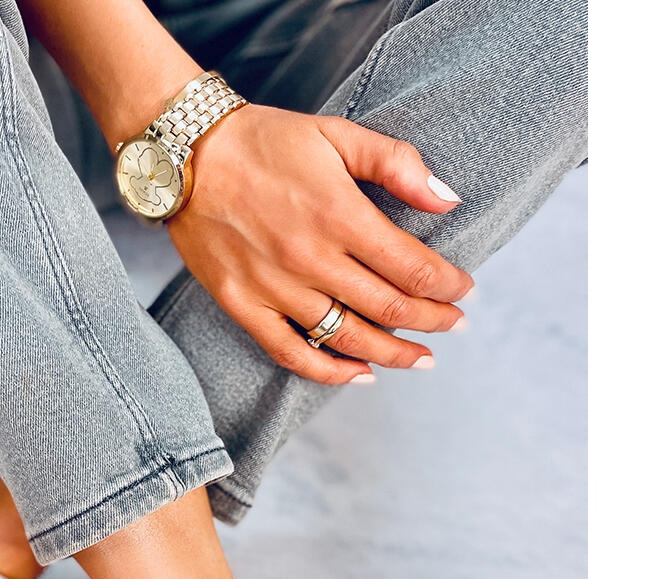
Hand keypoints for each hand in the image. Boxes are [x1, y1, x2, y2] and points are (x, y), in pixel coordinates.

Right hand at [166, 104, 473, 384]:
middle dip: (431, 321)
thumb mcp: (337, 133)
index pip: (412, 267)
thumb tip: (448, 201)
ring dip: (392, 354)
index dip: (446, 286)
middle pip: (388, 308)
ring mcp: (275, 288)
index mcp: (340, 215)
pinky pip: (292, 353)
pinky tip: (360, 375)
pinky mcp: (244, 306)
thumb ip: (397, 164)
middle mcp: (311, 259)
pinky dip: (329, 371)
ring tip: (421, 359)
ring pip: (348, 337)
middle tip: (454, 326)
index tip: (464, 291)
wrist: (184, 156)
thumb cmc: (265, 141)